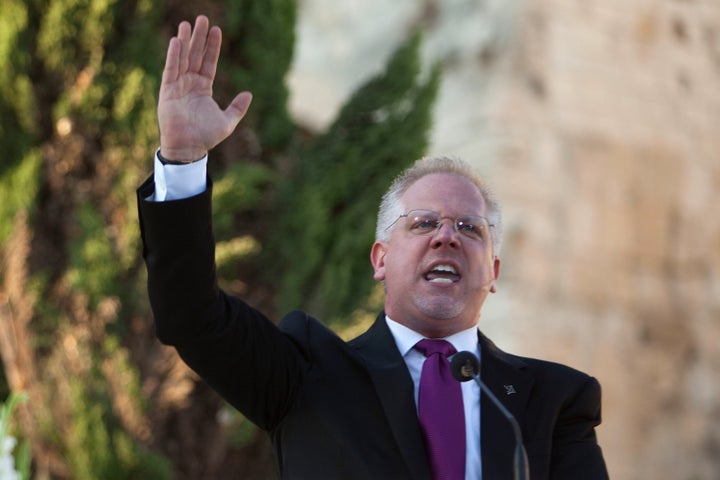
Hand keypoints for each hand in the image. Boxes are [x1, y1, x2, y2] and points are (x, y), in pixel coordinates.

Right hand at [158, 15, 251, 161]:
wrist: (190, 148)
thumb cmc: (206, 136)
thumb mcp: (228, 121)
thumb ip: (237, 107)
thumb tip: (249, 93)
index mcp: (203, 87)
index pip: (209, 62)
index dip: (213, 47)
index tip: (217, 30)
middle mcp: (190, 83)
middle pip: (195, 55)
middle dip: (199, 38)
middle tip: (202, 18)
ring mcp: (178, 86)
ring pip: (182, 59)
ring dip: (185, 41)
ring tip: (187, 24)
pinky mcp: (167, 92)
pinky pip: (171, 70)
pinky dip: (174, 56)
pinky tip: (177, 42)